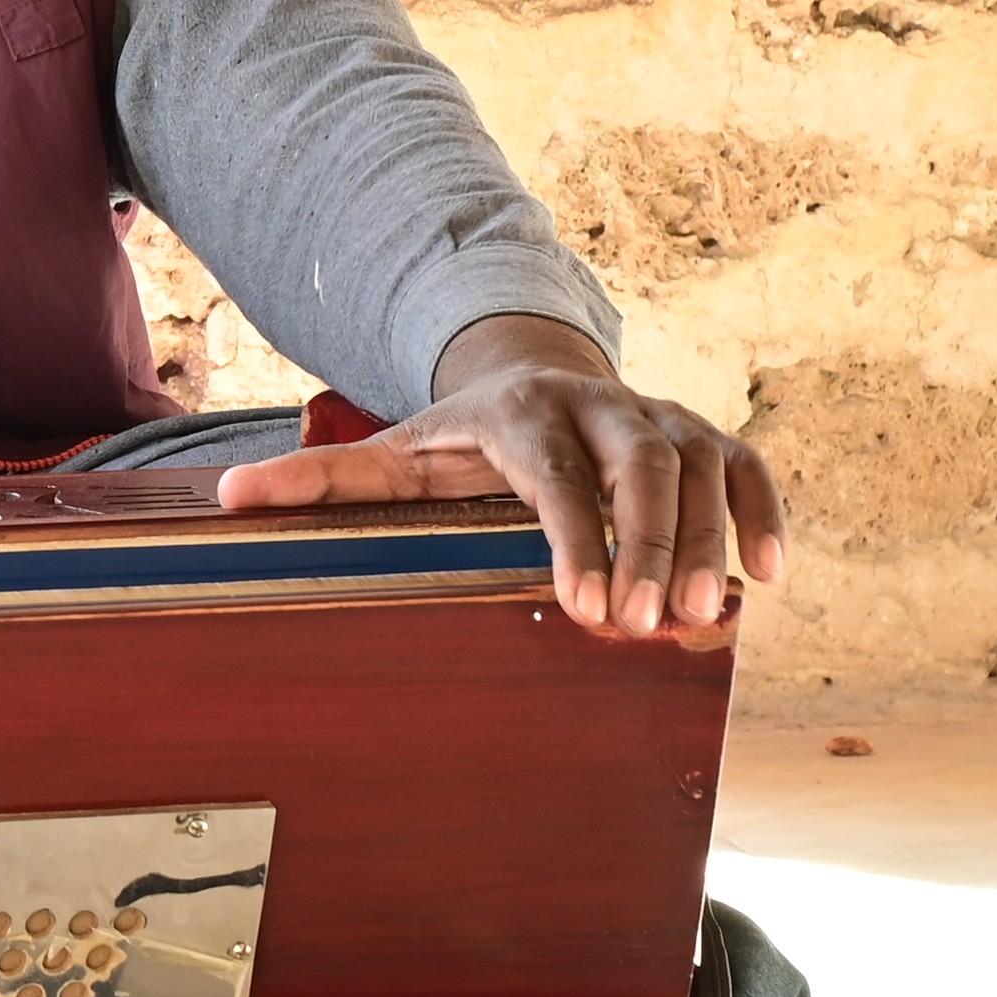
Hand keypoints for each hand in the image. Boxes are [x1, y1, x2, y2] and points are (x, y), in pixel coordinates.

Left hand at [219, 315, 783, 641]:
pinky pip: (748, 468)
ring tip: (704, 619)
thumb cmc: (461, 436)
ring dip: (710, 542)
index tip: (585, 606)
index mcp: (524, 414)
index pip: (559, 476)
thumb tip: (227, 498)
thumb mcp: (392, 455)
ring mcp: (659, 417)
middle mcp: (601, 406)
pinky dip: (765, 515)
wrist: (529, 371)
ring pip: (702, 468)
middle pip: (643, 469)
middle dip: (651, 546)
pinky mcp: (703, 436)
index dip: (577, 538)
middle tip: (650, 625)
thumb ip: (319, 482)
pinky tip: (770, 578)